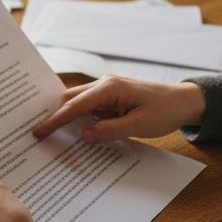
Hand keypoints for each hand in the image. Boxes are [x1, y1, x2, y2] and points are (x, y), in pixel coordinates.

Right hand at [31, 75, 205, 142]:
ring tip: (49, 133)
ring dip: (66, 117)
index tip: (39, 131)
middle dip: (54, 115)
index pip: (75, 105)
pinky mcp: (111, 99)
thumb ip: (110, 130)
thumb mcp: (139, 125)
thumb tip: (84, 136)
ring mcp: (107, 91)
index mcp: (109, 88)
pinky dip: (79, 119)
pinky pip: (89, 108)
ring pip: (78, 103)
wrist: (184, 101)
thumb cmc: (165, 111)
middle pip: (70, 99)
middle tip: (37, 133)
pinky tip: (73, 131)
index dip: (55, 120)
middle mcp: (104, 85)